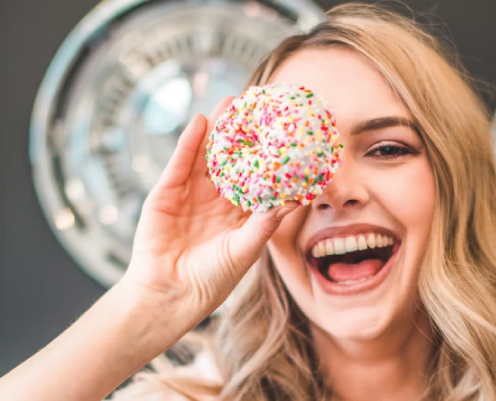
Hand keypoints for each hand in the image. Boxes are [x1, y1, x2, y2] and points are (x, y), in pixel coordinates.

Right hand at [122, 97, 297, 324]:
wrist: (168, 295)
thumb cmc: (211, 280)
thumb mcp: (244, 250)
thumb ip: (265, 224)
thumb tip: (295, 201)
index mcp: (238, 213)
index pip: (256, 177)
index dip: (268, 156)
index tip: (284, 133)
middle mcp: (216, 199)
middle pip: (232, 159)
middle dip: (244, 134)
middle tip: (259, 105)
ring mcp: (190, 194)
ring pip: (206, 155)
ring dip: (218, 129)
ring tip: (232, 102)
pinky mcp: (166, 193)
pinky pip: (179, 163)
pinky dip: (188, 143)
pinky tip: (200, 122)